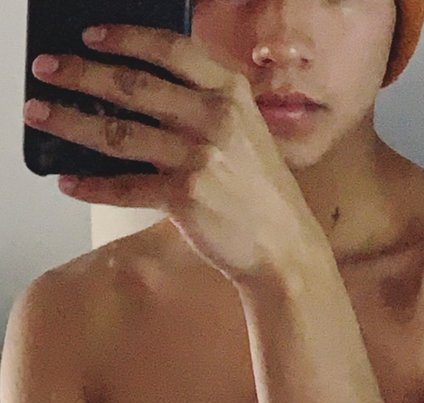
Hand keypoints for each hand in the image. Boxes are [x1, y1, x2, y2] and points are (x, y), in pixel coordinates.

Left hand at [24, 24, 328, 284]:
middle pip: (134, 86)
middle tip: (47, 69)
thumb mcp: (246, 134)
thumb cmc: (263, 192)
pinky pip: (125, 187)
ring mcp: (199, 158)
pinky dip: (92, 186)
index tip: (91, 36)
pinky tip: (70, 182)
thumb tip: (142, 102)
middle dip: (81, 74)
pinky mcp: (184, 197)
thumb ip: (205, 110)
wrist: (284, 245)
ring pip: (119, 134)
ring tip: (40, 114)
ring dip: (71, 123)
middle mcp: (215, 119)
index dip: (125, 38)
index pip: (171, 50)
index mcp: (231, 94)